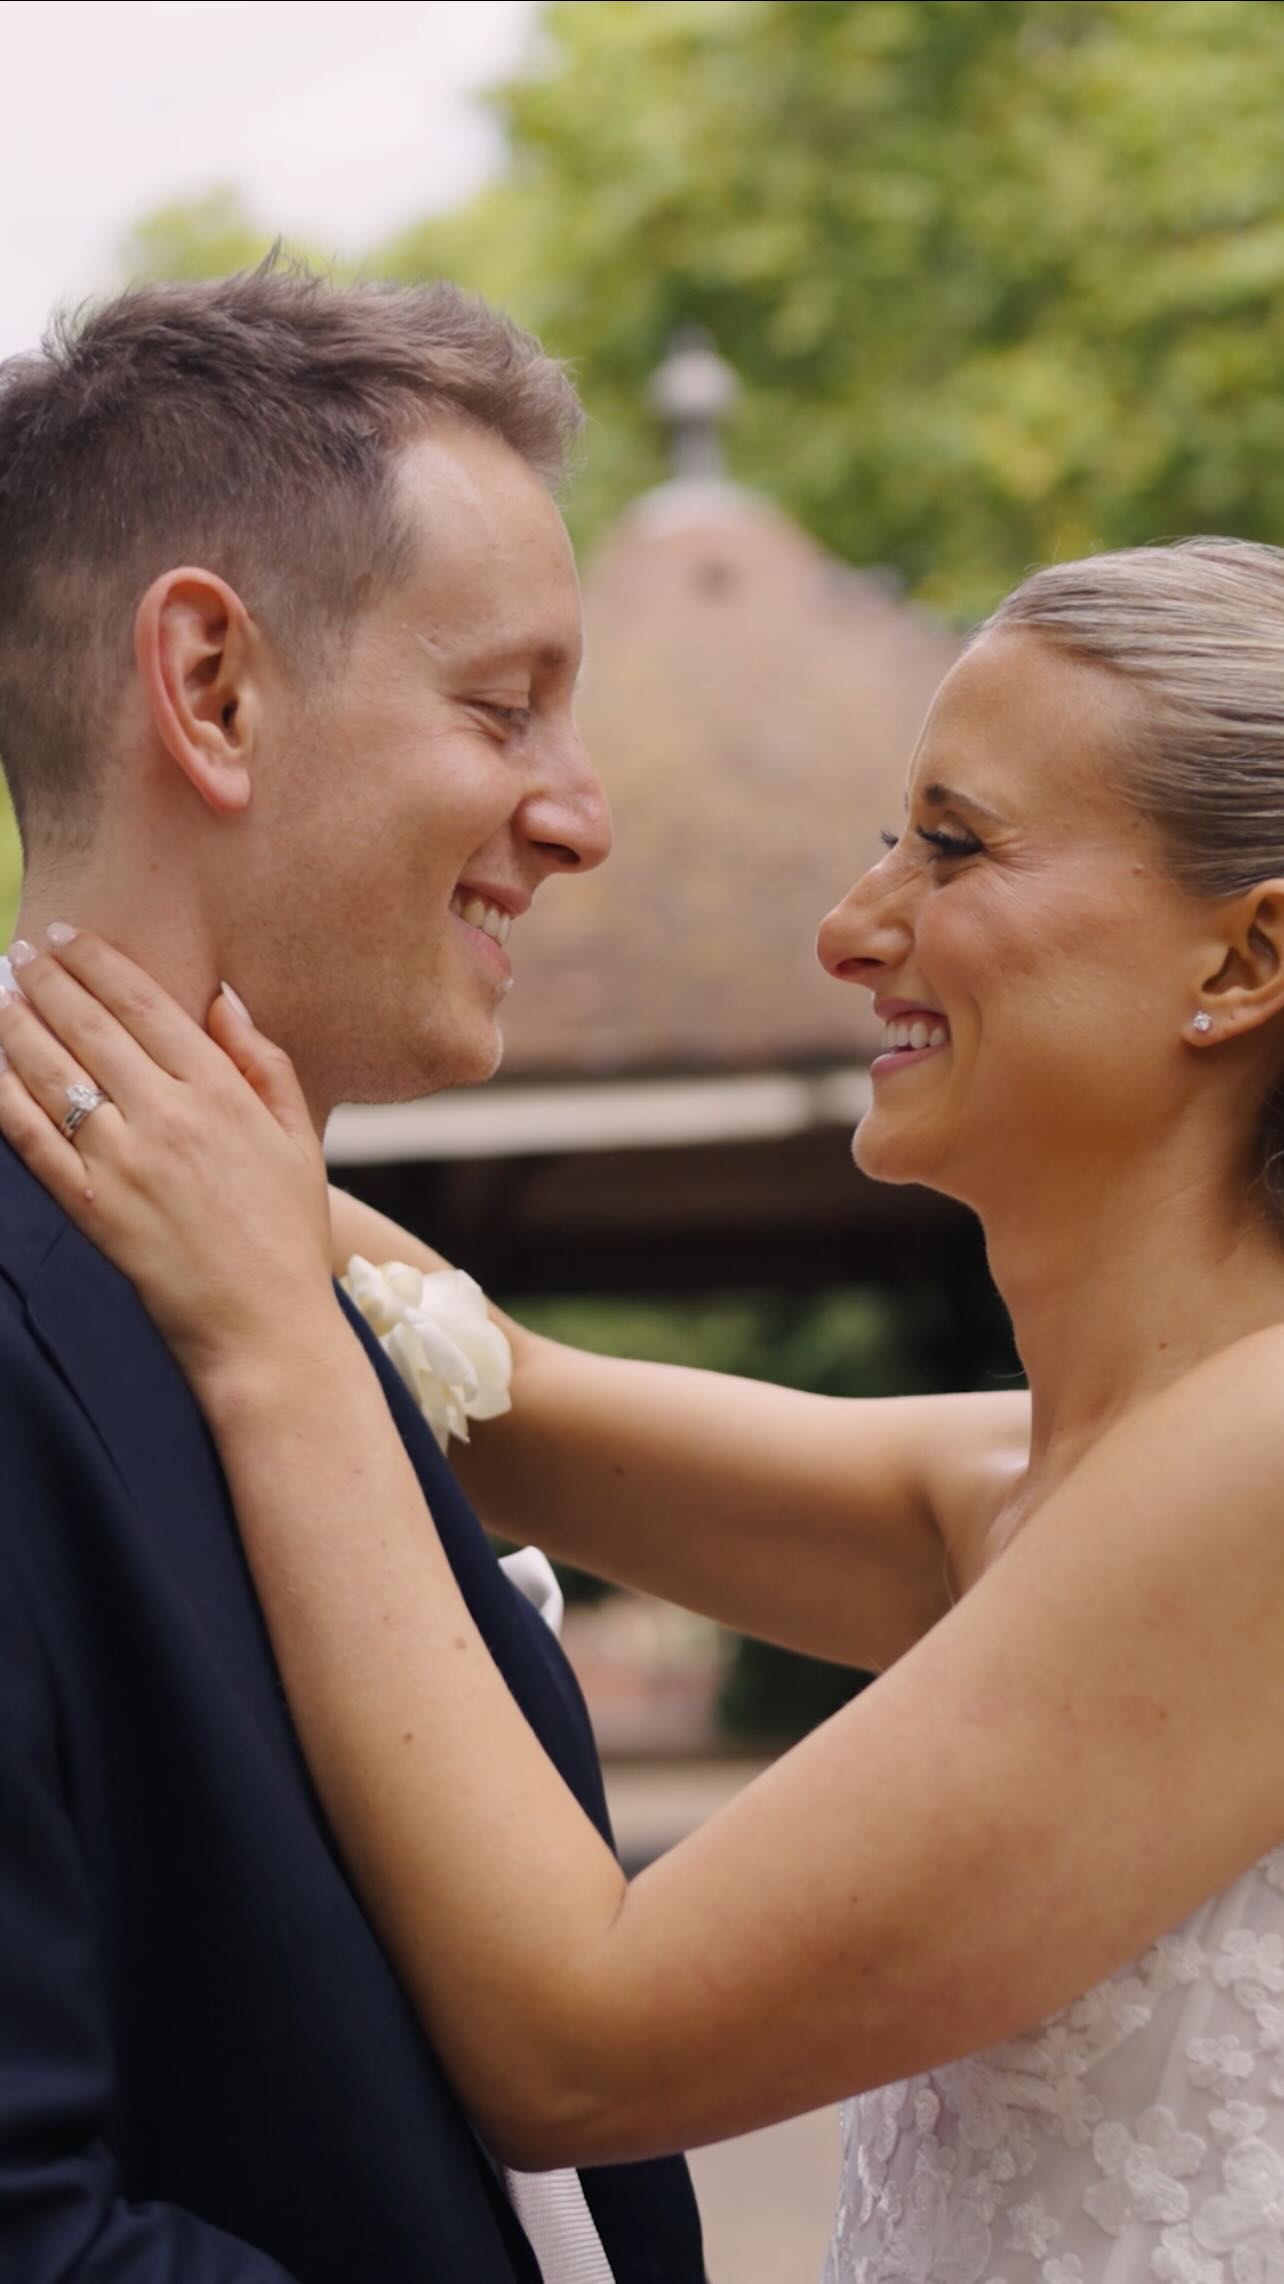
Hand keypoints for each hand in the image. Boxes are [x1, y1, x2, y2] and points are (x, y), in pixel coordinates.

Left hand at [0, 929, 336, 1383]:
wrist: (265, 1328)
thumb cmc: (287, 1235)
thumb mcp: (298, 1137)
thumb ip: (263, 1061)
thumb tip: (223, 998)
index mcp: (222, 1092)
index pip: (145, 1004)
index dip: (99, 963)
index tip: (68, 937)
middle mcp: (168, 1116)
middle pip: (90, 1026)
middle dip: (48, 980)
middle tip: (23, 952)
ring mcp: (124, 1161)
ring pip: (53, 1072)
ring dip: (17, 1024)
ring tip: (0, 995)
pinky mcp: (90, 1207)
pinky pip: (32, 1138)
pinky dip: (3, 1096)